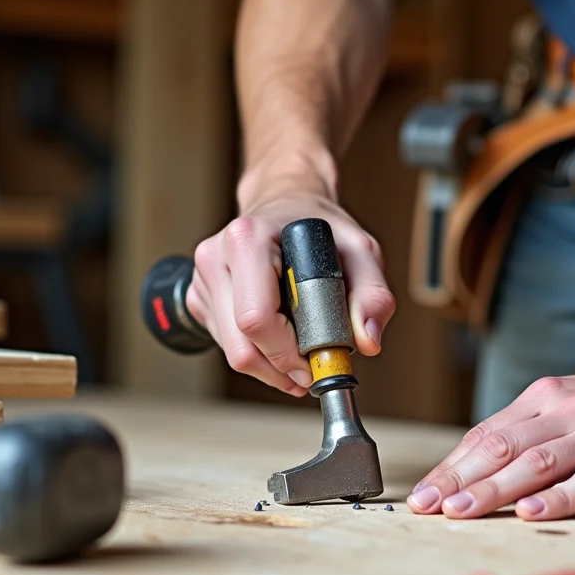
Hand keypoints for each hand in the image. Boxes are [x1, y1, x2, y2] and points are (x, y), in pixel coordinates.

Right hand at [186, 170, 395, 395]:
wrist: (288, 203)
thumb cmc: (318, 225)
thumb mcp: (360, 250)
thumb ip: (373, 295)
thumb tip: (368, 341)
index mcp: (247, 239)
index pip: (257, 319)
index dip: (288, 353)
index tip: (316, 362)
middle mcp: (216, 258)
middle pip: (240, 346)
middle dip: (281, 369)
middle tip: (311, 371)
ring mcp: (204, 279)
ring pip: (232, 352)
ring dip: (270, 366)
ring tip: (301, 353)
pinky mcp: (201, 297)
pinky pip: (227, 345)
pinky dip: (258, 353)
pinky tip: (280, 337)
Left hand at [407, 333, 574, 519]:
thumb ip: (535, 429)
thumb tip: (482, 466)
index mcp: (546, 397)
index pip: (487, 434)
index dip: (451, 466)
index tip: (422, 495)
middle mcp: (568, 409)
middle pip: (502, 447)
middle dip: (459, 480)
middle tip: (425, 507)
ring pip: (538, 462)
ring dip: (494, 489)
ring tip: (462, 511)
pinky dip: (559, 497)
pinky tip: (532, 512)